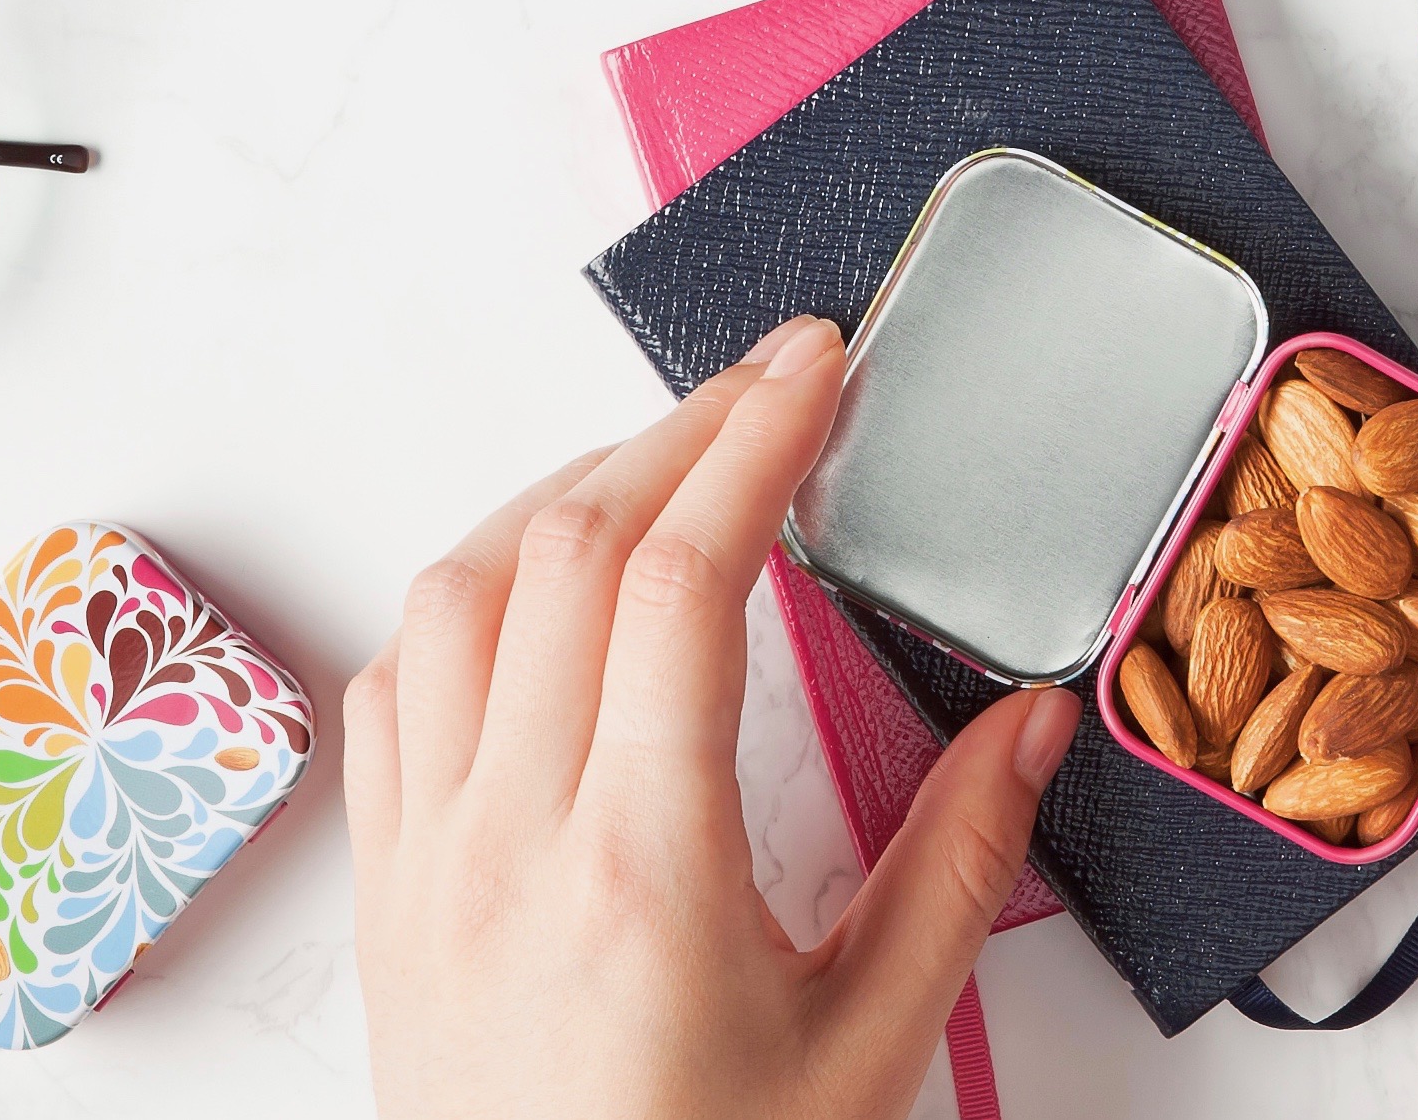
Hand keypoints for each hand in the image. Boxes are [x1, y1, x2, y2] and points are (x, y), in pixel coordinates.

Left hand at [347, 316, 1078, 1119]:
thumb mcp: (869, 1051)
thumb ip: (952, 870)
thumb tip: (1032, 724)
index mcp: (640, 869)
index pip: (677, 579)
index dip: (752, 440)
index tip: (817, 365)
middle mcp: (507, 844)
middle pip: (566, 549)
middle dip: (677, 431)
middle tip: (777, 384)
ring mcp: (425, 865)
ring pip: (456, 595)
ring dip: (560, 496)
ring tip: (665, 469)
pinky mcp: (385, 898)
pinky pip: (391, 690)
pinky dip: (466, 599)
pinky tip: (538, 597)